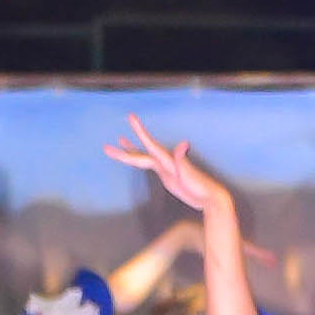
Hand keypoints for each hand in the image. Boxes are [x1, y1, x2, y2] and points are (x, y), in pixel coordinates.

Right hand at [102, 119, 236, 223]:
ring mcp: (165, 168)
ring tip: (118, 142)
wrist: (209, 198)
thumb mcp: (189, 173)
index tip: (130, 117)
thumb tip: (184, 143)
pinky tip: (138, 160)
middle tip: (105, 148)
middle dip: (123, 151)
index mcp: (167, 159)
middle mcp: (165, 161)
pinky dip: (141, 162)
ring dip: (130, 151)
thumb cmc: (200, 186)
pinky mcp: (167, 176)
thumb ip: (183, 159)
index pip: (149, 144)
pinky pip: (150, 166)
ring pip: (143, 158)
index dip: (139, 131)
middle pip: (139, 154)